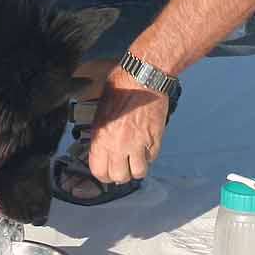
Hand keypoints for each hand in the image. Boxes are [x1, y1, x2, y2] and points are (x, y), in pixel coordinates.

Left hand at [85, 67, 169, 184]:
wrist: (143, 77)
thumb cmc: (121, 86)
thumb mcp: (100, 111)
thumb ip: (100, 133)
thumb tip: (101, 146)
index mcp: (102, 137)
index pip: (99, 171)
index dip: (102, 174)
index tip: (105, 171)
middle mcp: (119, 145)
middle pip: (119, 176)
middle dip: (119, 175)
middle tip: (121, 168)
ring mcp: (138, 144)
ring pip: (138, 172)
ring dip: (136, 169)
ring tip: (134, 161)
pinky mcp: (154, 139)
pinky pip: (152, 158)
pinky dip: (148, 157)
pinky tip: (145, 148)